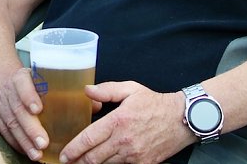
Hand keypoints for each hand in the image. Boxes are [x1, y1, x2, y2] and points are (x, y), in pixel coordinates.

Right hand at [0, 67, 48, 161]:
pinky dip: (16, 143)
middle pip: (18, 110)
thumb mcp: (38, 75)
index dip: (29, 96)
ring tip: (37, 154)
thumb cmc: (27, 80)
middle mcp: (8, 90)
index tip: (38, 109)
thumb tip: (84, 100)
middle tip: (43, 143)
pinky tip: (27, 151)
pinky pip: (4, 132)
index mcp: (20, 77)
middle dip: (30, 128)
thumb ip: (56, 85)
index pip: (23, 84)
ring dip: (24, 141)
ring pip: (10, 124)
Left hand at [60, 82, 191, 163]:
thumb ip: (107, 90)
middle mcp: (124, 140)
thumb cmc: (155, 103)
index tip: (65, 155)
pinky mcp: (143, 163)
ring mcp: (134, 154)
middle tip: (68, 161)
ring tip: (83, 162)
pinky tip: (104, 161)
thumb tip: (87, 91)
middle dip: (79, 161)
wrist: (182, 119)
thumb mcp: (130, 89)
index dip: (74, 149)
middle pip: (94, 157)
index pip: (89, 138)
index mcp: (118, 121)